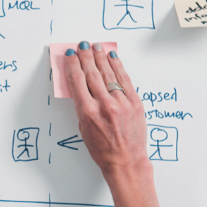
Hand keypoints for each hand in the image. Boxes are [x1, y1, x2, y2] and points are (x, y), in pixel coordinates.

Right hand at [67, 42, 149, 180]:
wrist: (126, 161)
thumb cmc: (102, 150)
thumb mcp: (84, 128)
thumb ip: (82, 106)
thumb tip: (82, 86)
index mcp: (88, 112)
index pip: (77, 81)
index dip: (73, 65)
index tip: (70, 54)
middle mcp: (105, 105)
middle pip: (92, 74)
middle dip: (86, 57)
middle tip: (82, 45)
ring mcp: (122, 103)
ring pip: (109, 73)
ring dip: (101, 58)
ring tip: (95, 46)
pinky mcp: (135, 103)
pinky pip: (125, 79)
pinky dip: (118, 66)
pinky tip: (113, 57)